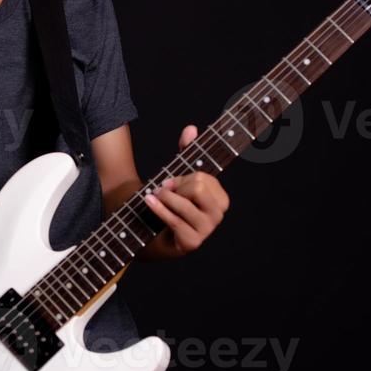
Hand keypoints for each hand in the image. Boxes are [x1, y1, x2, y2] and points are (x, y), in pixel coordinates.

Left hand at [141, 124, 230, 257]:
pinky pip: (174, 220)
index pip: (203, 177)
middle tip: (162, 191)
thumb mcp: (179, 177)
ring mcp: (207, 230)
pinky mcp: (192, 242)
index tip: (173, 182)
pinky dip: (158, 209)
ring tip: (154, 198)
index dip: (182, 177)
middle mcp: (218, 214)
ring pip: (183, 203)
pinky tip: (149, 203)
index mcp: (221, 198)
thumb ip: (187, 152)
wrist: (156, 235)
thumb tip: (191, 128)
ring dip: (163, 198)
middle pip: (197, 187)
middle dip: (174, 187)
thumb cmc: (171, 205)